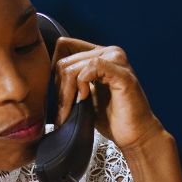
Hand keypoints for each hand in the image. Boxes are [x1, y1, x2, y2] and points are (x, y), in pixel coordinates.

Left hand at [53, 37, 165, 151]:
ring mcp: (117, 60)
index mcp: (100, 55)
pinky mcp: (122, 73)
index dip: (54, 70)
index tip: (59, 95)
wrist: (135, 135)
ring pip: (74, 66)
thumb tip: (47, 74)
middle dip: (59, 89)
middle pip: (65, 60)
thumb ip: (71, 81)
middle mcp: (110, 52)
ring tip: (71, 111)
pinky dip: (82, 85)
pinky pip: (92, 67)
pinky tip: (84, 100)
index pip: (64, 46)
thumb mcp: (84, 95)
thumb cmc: (112, 119)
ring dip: (67, 93)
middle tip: (63, 112)